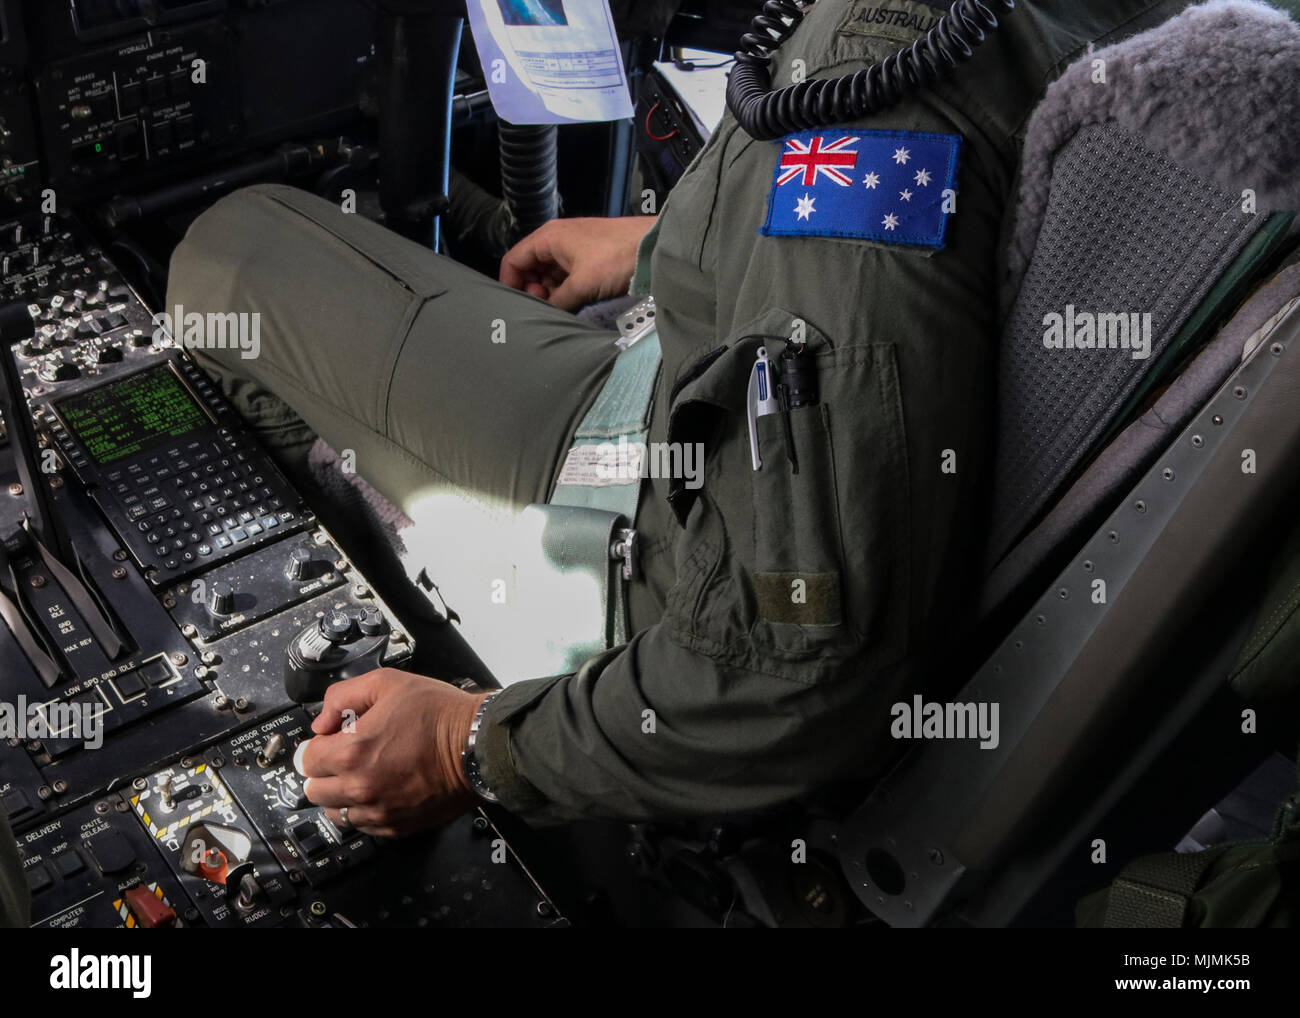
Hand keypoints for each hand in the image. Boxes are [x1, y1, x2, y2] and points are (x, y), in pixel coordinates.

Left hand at [296, 668, 487, 837]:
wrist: (477, 746)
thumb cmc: (440, 715)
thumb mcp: (387, 683)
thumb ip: (342, 697)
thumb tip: (322, 721)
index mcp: (352, 752)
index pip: (304, 760)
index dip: (316, 745)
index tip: (329, 741)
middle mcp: (361, 787)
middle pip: (314, 791)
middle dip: (325, 771)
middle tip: (346, 756)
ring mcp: (379, 811)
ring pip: (335, 813)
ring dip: (342, 795)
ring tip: (365, 774)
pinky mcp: (397, 827)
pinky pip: (363, 826)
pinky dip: (366, 810)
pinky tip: (383, 789)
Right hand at [499, 215, 656, 310]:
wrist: (654, 247)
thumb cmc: (617, 258)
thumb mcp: (581, 284)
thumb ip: (557, 301)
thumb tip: (544, 314)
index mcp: (548, 237)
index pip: (514, 260)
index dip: (511, 284)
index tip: (517, 306)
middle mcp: (557, 240)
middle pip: (530, 268)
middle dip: (533, 291)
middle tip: (546, 308)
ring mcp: (573, 248)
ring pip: (549, 274)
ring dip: (551, 292)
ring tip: (563, 307)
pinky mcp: (589, 258)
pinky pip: (567, 276)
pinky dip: (566, 290)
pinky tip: (575, 302)